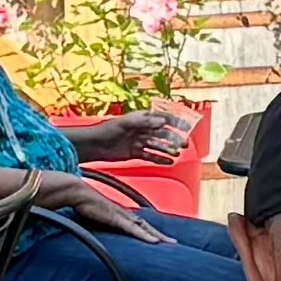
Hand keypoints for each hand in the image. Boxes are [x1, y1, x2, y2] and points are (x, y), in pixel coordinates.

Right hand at [48, 169, 159, 238]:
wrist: (78, 193)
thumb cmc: (84, 204)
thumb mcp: (95, 216)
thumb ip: (100, 221)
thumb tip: (98, 227)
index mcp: (121, 214)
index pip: (140, 224)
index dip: (151, 232)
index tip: (160, 239)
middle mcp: (125, 214)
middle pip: (147, 226)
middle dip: (160, 235)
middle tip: (173, 243)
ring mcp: (122, 216)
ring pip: (144, 228)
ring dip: (157, 236)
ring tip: (169, 244)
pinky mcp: (117, 219)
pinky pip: (134, 229)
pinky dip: (144, 236)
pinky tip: (154, 242)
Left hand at [70, 108, 187, 158]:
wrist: (94, 145)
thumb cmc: (107, 130)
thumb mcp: (126, 123)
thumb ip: (145, 122)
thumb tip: (163, 121)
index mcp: (141, 118)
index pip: (161, 118)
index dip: (175, 121)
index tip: (186, 126)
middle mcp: (142, 129)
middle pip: (162, 133)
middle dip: (174, 138)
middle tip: (184, 144)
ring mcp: (139, 142)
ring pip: (158, 146)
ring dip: (168, 149)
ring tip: (178, 154)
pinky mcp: (135, 153)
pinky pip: (151, 156)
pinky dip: (160, 159)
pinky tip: (169, 161)